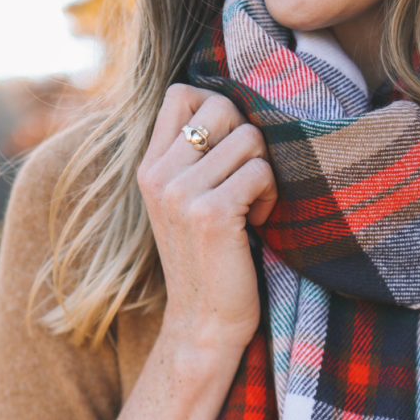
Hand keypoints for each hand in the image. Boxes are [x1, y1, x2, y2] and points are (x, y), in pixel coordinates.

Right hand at [136, 84, 277, 365]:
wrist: (203, 325)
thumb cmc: (208, 262)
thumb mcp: (187, 203)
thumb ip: (196, 157)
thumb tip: (234, 103)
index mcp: (149, 168)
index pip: (180, 94)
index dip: (217, 108)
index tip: (230, 149)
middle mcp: (159, 176)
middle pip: (220, 107)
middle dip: (248, 138)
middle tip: (247, 180)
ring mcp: (182, 194)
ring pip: (248, 137)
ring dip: (263, 170)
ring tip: (253, 206)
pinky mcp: (211, 215)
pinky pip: (260, 171)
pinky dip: (269, 195)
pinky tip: (258, 222)